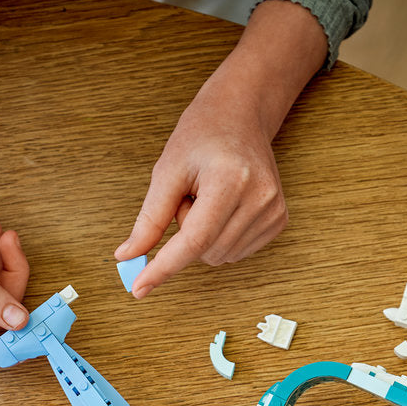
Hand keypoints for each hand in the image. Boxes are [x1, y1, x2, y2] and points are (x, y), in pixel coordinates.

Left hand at [113, 85, 287, 298]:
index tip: (139, 289)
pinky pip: (235, 252)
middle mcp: (259, 198)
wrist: (240, 116)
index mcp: (230, 180)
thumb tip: (128, 257)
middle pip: (204, 252)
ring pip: (218, 257)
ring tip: (208, 197)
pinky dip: (219, 238)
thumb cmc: (201, 137)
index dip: (163, 267)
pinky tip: (224, 207)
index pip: (193, 240)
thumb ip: (149, 219)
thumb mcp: (166, 171)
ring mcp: (274, 211)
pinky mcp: (279, 220)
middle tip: (189, 196)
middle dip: (185, 233)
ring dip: (202, 237)